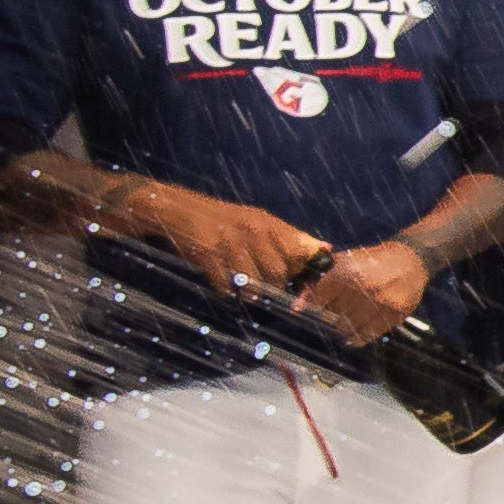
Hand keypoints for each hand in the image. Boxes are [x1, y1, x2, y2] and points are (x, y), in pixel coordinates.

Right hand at [140, 186, 327, 304]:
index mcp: (268, 223)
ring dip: (249, 293)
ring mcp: (230, 242)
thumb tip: (326, 248)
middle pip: (278, 274)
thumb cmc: (223, 221)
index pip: (301, 252)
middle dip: (273, 287)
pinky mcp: (208, 254)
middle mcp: (253, 230)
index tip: (300, 285)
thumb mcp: (260, 222)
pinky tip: (222, 283)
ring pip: (254, 283)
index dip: (303, 273)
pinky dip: (225, 290)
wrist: (178, 210)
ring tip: (242, 287)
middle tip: (263, 287)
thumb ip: (292, 237)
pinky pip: (225, 286)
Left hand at [298, 240, 427, 344]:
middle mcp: (364, 287)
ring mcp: (381, 303)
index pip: (319, 296)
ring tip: (342, 322)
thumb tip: (298, 299)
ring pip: (348, 326)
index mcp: (349, 272)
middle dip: (327, 314)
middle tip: (329, 312)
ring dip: (341, 327)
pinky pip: (368, 334)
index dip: (308, 303)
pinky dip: (356, 339)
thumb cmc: (374, 260)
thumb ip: (323, 277)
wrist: (411, 260)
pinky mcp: (394, 314)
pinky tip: (351, 337)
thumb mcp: (347, 260)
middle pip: (332, 313)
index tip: (299, 310)